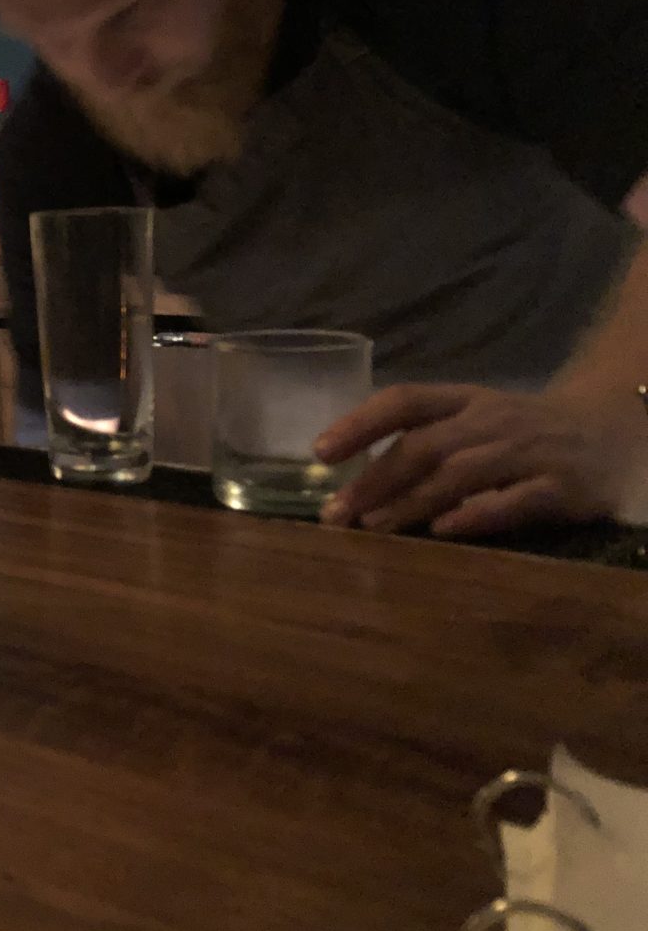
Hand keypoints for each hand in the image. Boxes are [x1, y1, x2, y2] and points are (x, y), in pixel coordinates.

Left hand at [315, 383, 646, 537]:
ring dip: (410, 500)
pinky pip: (514, 500)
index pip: (404, 400)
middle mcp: (492, 420)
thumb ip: (424, 443)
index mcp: (464, 400)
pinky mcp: (561, 487)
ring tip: (372, 526)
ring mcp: (528, 451)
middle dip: (374, 479)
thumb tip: (353, 484)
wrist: (611, 430)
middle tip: (336, 512)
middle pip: (423, 445)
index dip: (359, 423)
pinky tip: (443, 530)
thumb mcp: (474, 422)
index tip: (319, 452)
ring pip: (460, 473)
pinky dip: (476, 514)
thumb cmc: (522, 433)